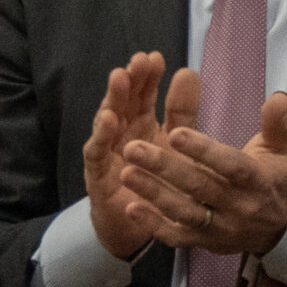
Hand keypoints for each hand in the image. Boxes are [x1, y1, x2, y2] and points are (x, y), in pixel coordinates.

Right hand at [82, 52, 175, 259]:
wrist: (136, 228)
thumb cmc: (156, 182)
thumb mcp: (173, 143)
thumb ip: (181, 111)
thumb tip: (189, 72)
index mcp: (141, 123)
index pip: (143, 94)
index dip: (148, 77)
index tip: (157, 58)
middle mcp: (121, 133)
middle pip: (123, 101)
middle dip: (130, 80)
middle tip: (139, 61)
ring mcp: (107, 152)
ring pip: (107, 121)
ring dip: (113, 99)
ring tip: (120, 78)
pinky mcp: (97, 175)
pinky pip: (97, 153)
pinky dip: (101, 136)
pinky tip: (108, 121)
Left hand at [117, 75, 286, 256]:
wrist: (281, 230)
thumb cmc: (275, 181)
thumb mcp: (283, 150)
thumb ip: (277, 123)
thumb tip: (278, 97)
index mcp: (257, 181)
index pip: (230, 166)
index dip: (203, 151)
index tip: (174, 133)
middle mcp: (238, 206)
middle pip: (199, 187)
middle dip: (164, 167)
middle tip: (133, 148)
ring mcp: (220, 228)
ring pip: (184, 212)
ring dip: (153, 193)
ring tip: (126, 173)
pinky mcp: (205, 242)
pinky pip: (178, 237)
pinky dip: (154, 225)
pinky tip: (131, 209)